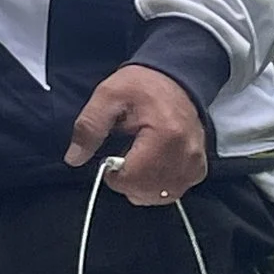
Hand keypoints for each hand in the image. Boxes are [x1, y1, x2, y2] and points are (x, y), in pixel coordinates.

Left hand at [66, 65, 207, 204]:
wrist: (175, 77)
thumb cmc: (142, 86)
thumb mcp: (107, 96)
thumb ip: (89, 127)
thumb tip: (74, 158)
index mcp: (165, 135)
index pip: (134, 179)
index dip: (115, 176)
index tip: (109, 161)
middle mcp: (186, 153)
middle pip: (150, 192)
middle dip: (128, 183)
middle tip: (122, 160)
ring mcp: (196, 162)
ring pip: (163, 196)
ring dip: (143, 188)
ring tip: (137, 162)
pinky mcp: (199, 167)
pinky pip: (177, 190)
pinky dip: (160, 186)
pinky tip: (151, 169)